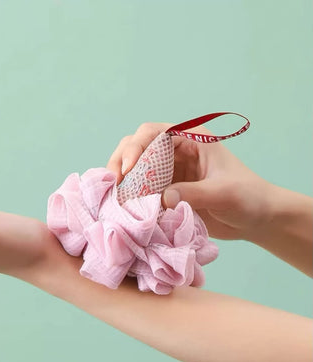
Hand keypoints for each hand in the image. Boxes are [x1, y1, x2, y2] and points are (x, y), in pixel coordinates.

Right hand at [107, 122, 272, 239]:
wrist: (256, 220)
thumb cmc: (247, 198)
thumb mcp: (223, 193)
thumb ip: (193, 193)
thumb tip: (162, 198)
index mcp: (192, 139)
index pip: (153, 133)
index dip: (135, 147)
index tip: (127, 170)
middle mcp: (177, 152)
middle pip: (137, 147)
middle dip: (121, 161)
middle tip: (114, 184)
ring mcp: (170, 172)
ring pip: (135, 169)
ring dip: (122, 180)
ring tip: (114, 197)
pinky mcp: (167, 191)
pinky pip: (142, 190)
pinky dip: (131, 197)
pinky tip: (123, 207)